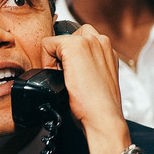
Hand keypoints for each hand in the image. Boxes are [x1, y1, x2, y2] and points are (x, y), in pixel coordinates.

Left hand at [40, 24, 130, 153]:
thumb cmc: (99, 106)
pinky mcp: (75, 46)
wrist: (103, 117)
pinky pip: (47, 43)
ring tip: (62, 76)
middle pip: (69, 37)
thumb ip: (87, 66)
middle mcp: (101, 41)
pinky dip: (46, 60)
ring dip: (54, 56)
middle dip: (62, 53)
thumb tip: (68, 66)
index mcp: (107, 50)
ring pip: (58, 40)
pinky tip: (58, 75)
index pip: (80, 40)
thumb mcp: (96, 78)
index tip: (71, 74)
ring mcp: (89, 41)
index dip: (69, 58)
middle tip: (64, 74)